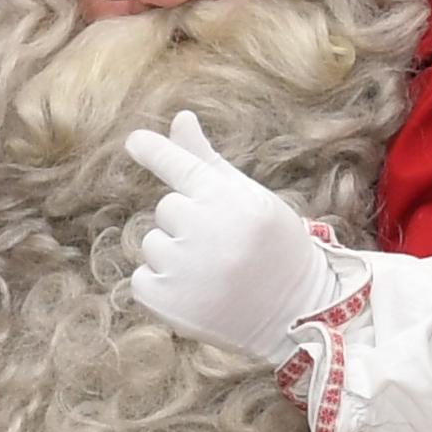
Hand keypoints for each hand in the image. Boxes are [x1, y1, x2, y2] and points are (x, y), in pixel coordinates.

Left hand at [121, 111, 335, 356]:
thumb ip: (207, 160)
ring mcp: (184, 269)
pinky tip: (196, 294)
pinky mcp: (166, 302)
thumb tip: (179, 117)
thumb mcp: (250, 198)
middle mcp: (206, 231)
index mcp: (230, 201)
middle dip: (187, 222)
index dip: (154, 152)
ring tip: (213, 273)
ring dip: (173, 255)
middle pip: (166, 208)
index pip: (181, 167)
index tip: (133, 141)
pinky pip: (141, 279)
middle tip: (223, 245)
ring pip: (152, 243)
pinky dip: (161, 286)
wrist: (298, 313)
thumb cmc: (273, 247)